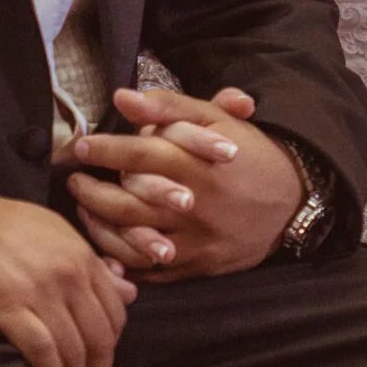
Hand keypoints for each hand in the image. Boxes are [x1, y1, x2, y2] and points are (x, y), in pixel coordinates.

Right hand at [0, 187, 136, 366]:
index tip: (101, 358)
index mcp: (82, 256)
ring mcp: (40, 292)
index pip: (115, 312)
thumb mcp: (59, 233)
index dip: (112, 343)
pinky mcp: (8, 307)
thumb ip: (94, 265)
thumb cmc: (6, 225)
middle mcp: (68, 275)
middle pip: (99, 337)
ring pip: (73, 349)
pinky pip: (42, 350)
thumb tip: (129, 294)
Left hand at [68, 87, 300, 281]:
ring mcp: (196, 240)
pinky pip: (152, 269)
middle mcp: (195, 205)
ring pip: (135, 241)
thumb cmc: (247, 153)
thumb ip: (167, 107)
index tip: (81, 146)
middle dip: (93, 192)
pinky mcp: (200, 265)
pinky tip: (107, 245)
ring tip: (84, 210)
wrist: (293, 199)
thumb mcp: (214, 120)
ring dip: (101, 227)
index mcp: (198, 164)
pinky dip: (125, 260)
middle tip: (73, 181)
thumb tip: (122, 97)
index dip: (106, 150)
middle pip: (129, 203)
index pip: (141, 155)